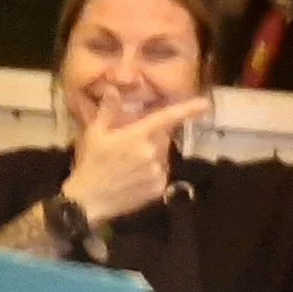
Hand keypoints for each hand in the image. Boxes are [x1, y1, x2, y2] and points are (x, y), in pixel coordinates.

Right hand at [63, 94, 207, 226]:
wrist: (87, 201)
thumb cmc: (90, 164)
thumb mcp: (94, 134)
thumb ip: (108, 111)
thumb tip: (113, 90)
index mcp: (137, 136)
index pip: (166, 118)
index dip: (187, 110)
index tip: (205, 104)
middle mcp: (151, 153)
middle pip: (162, 139)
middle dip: (152, 138)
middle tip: (129, 146)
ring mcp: (156, 172)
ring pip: (161, 157)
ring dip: (151, 157)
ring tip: (129, 166)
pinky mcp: (158, 189)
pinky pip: (160, 175)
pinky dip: (152, 174)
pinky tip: (133, 179)